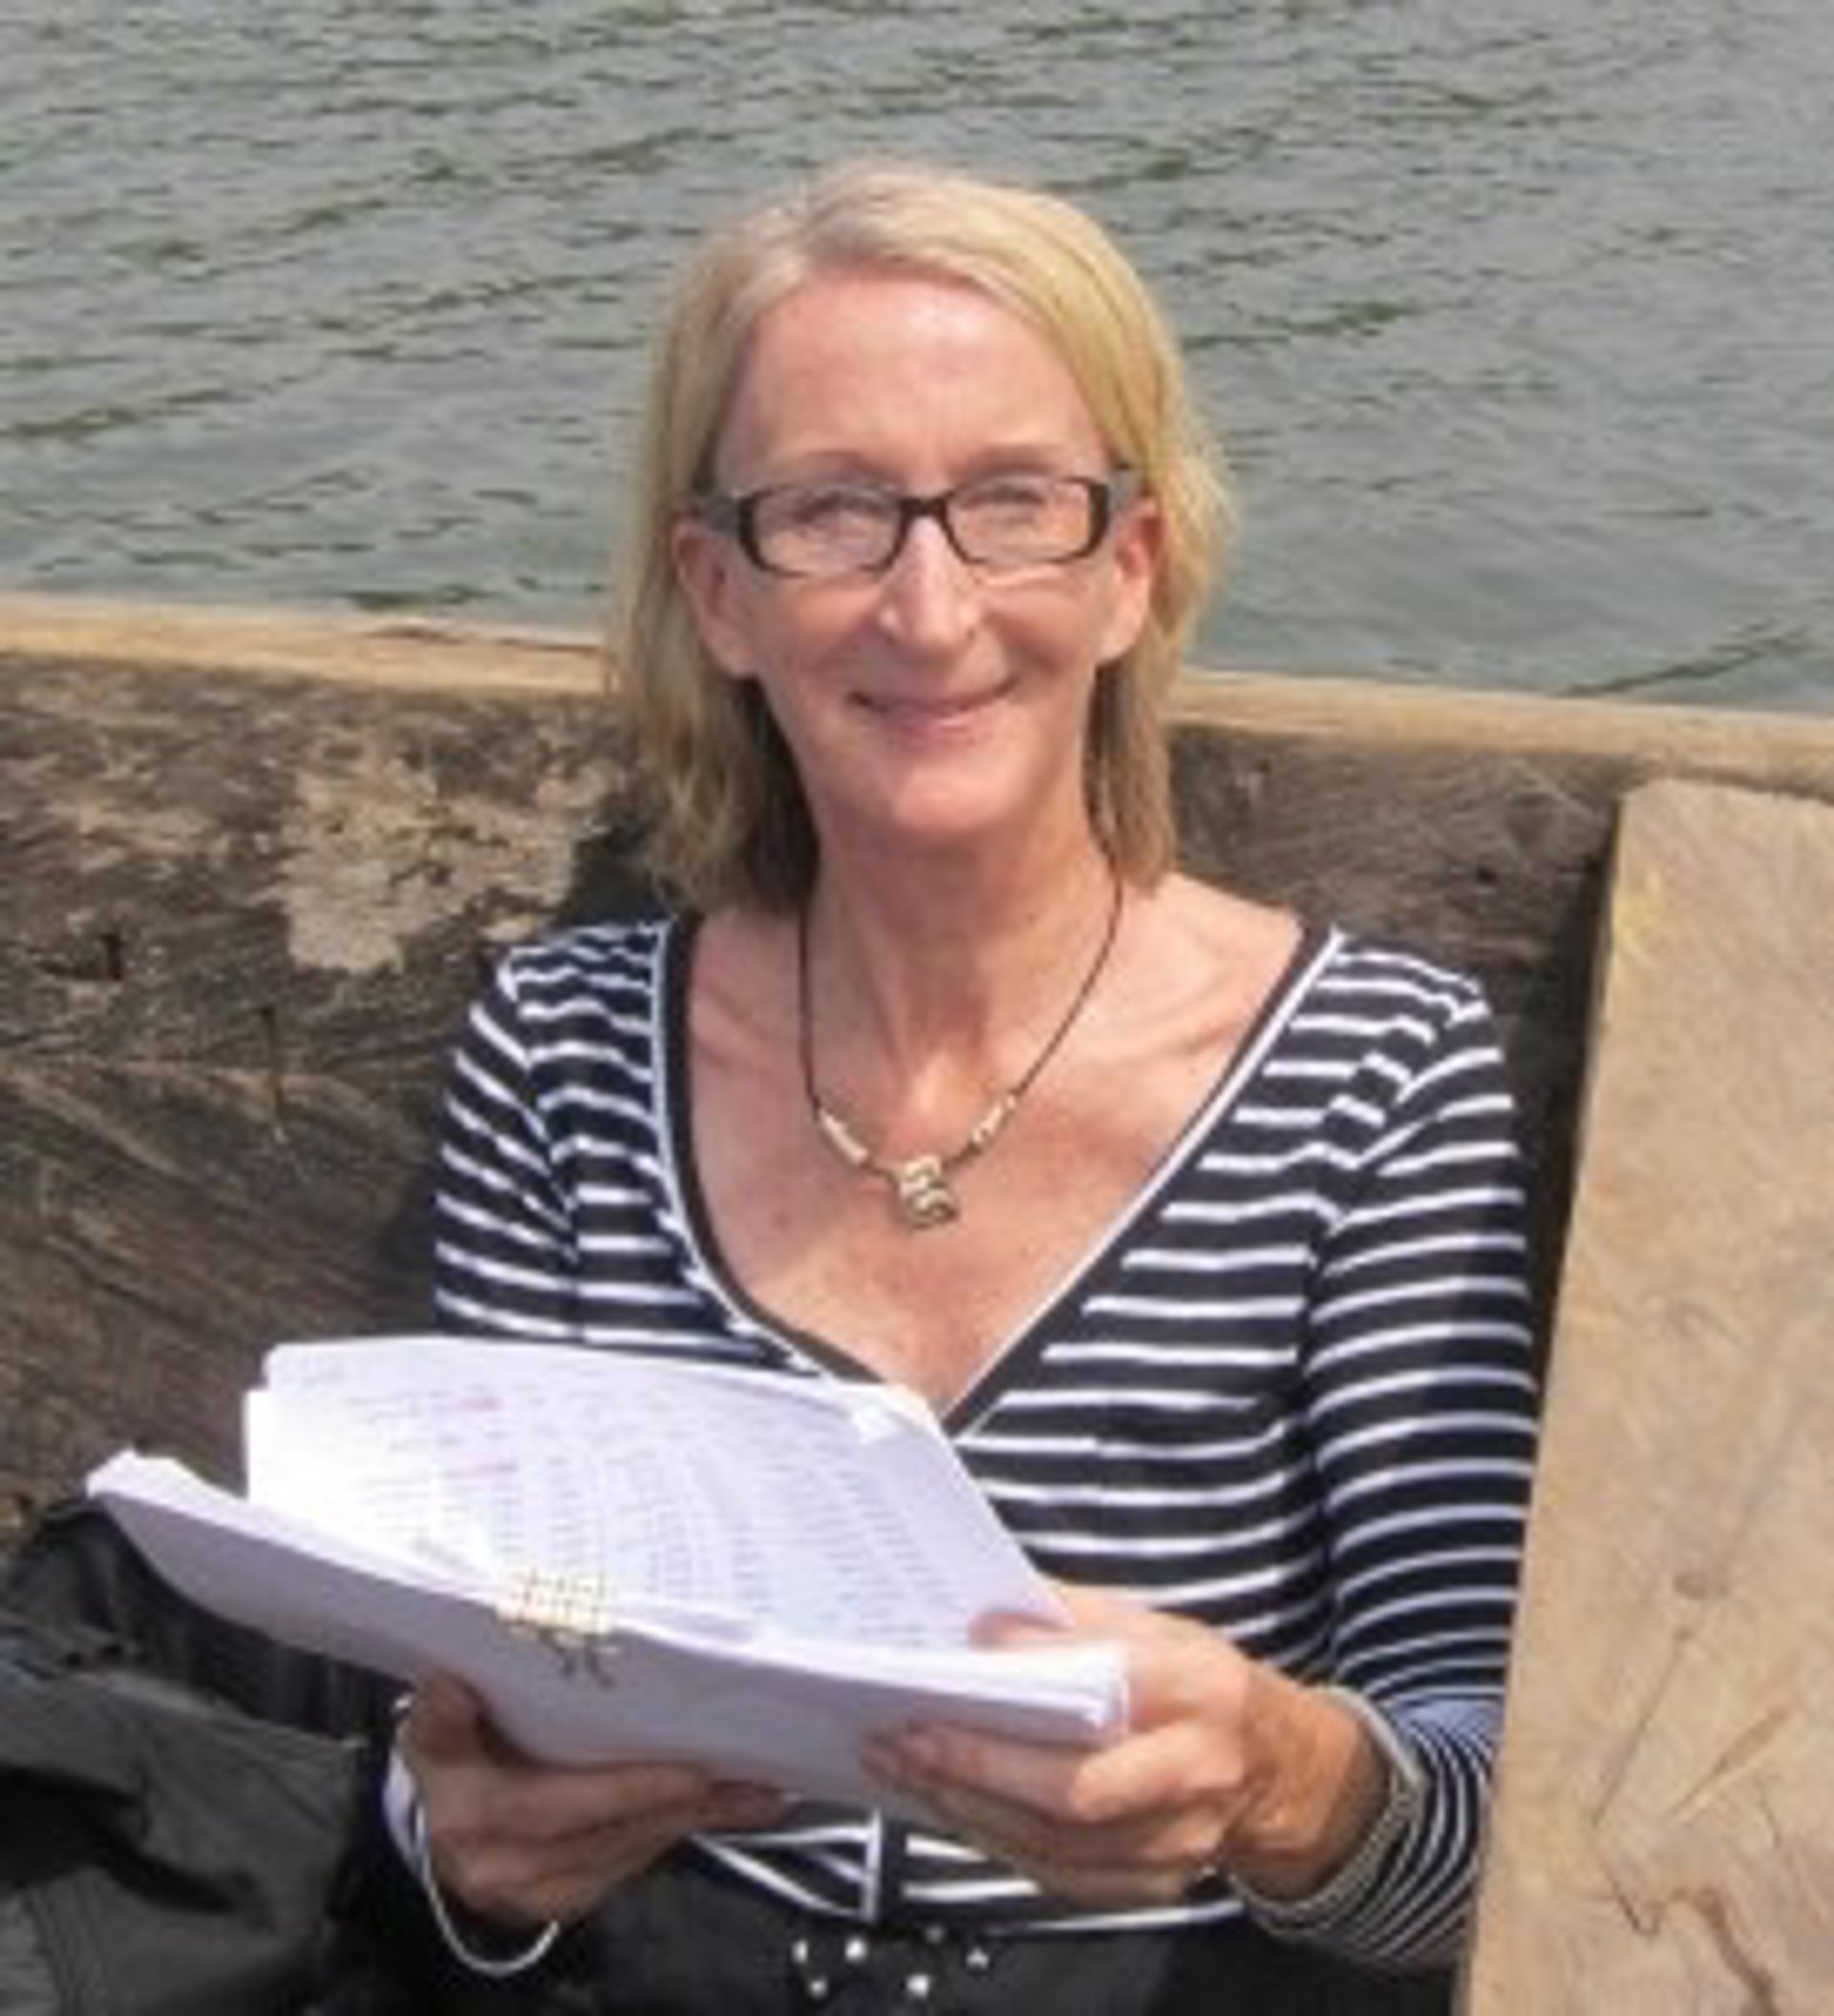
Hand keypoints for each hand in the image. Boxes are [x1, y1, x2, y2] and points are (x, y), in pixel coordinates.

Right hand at [401, 1674, 787, 1926]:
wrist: (443, 1820)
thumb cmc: (454, 1759)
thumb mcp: (437, 1732)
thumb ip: (445, 1716)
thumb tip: (448, 1684)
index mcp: (474, 1819)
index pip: (561, 1807)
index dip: (628, 1791)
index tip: (688, 1773)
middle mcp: (506, 1870)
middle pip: (610, 1834)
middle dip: (680, 1804)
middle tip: (741, 1776)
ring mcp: (539, 1893)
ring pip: (629, 1851)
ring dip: (692, 1820)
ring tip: (751, 1790)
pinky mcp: (566, 1902)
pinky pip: (631, 1864)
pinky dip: (675, 1832)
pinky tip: (721, 1810)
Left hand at [862, 1585, 1383, 1908]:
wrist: (1280, 1771)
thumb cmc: (1205, 1687)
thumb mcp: (1161, 1628)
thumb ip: (1078, 1619)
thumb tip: (988, 1620)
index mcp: (1201, 1694)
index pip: (1112, 1690)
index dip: (1035, 1677)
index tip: (966, 1653)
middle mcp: (1194, 1777)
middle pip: (1074, 1792)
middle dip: (979, 1768)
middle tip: (904, 1737)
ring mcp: (1178, 1845)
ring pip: (1057, 1845)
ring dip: (969, 1808)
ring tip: (905, 1769)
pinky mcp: (1153, 1886)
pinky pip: (1059, 1875)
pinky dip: (997, 1840)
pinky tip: (951, 1806)